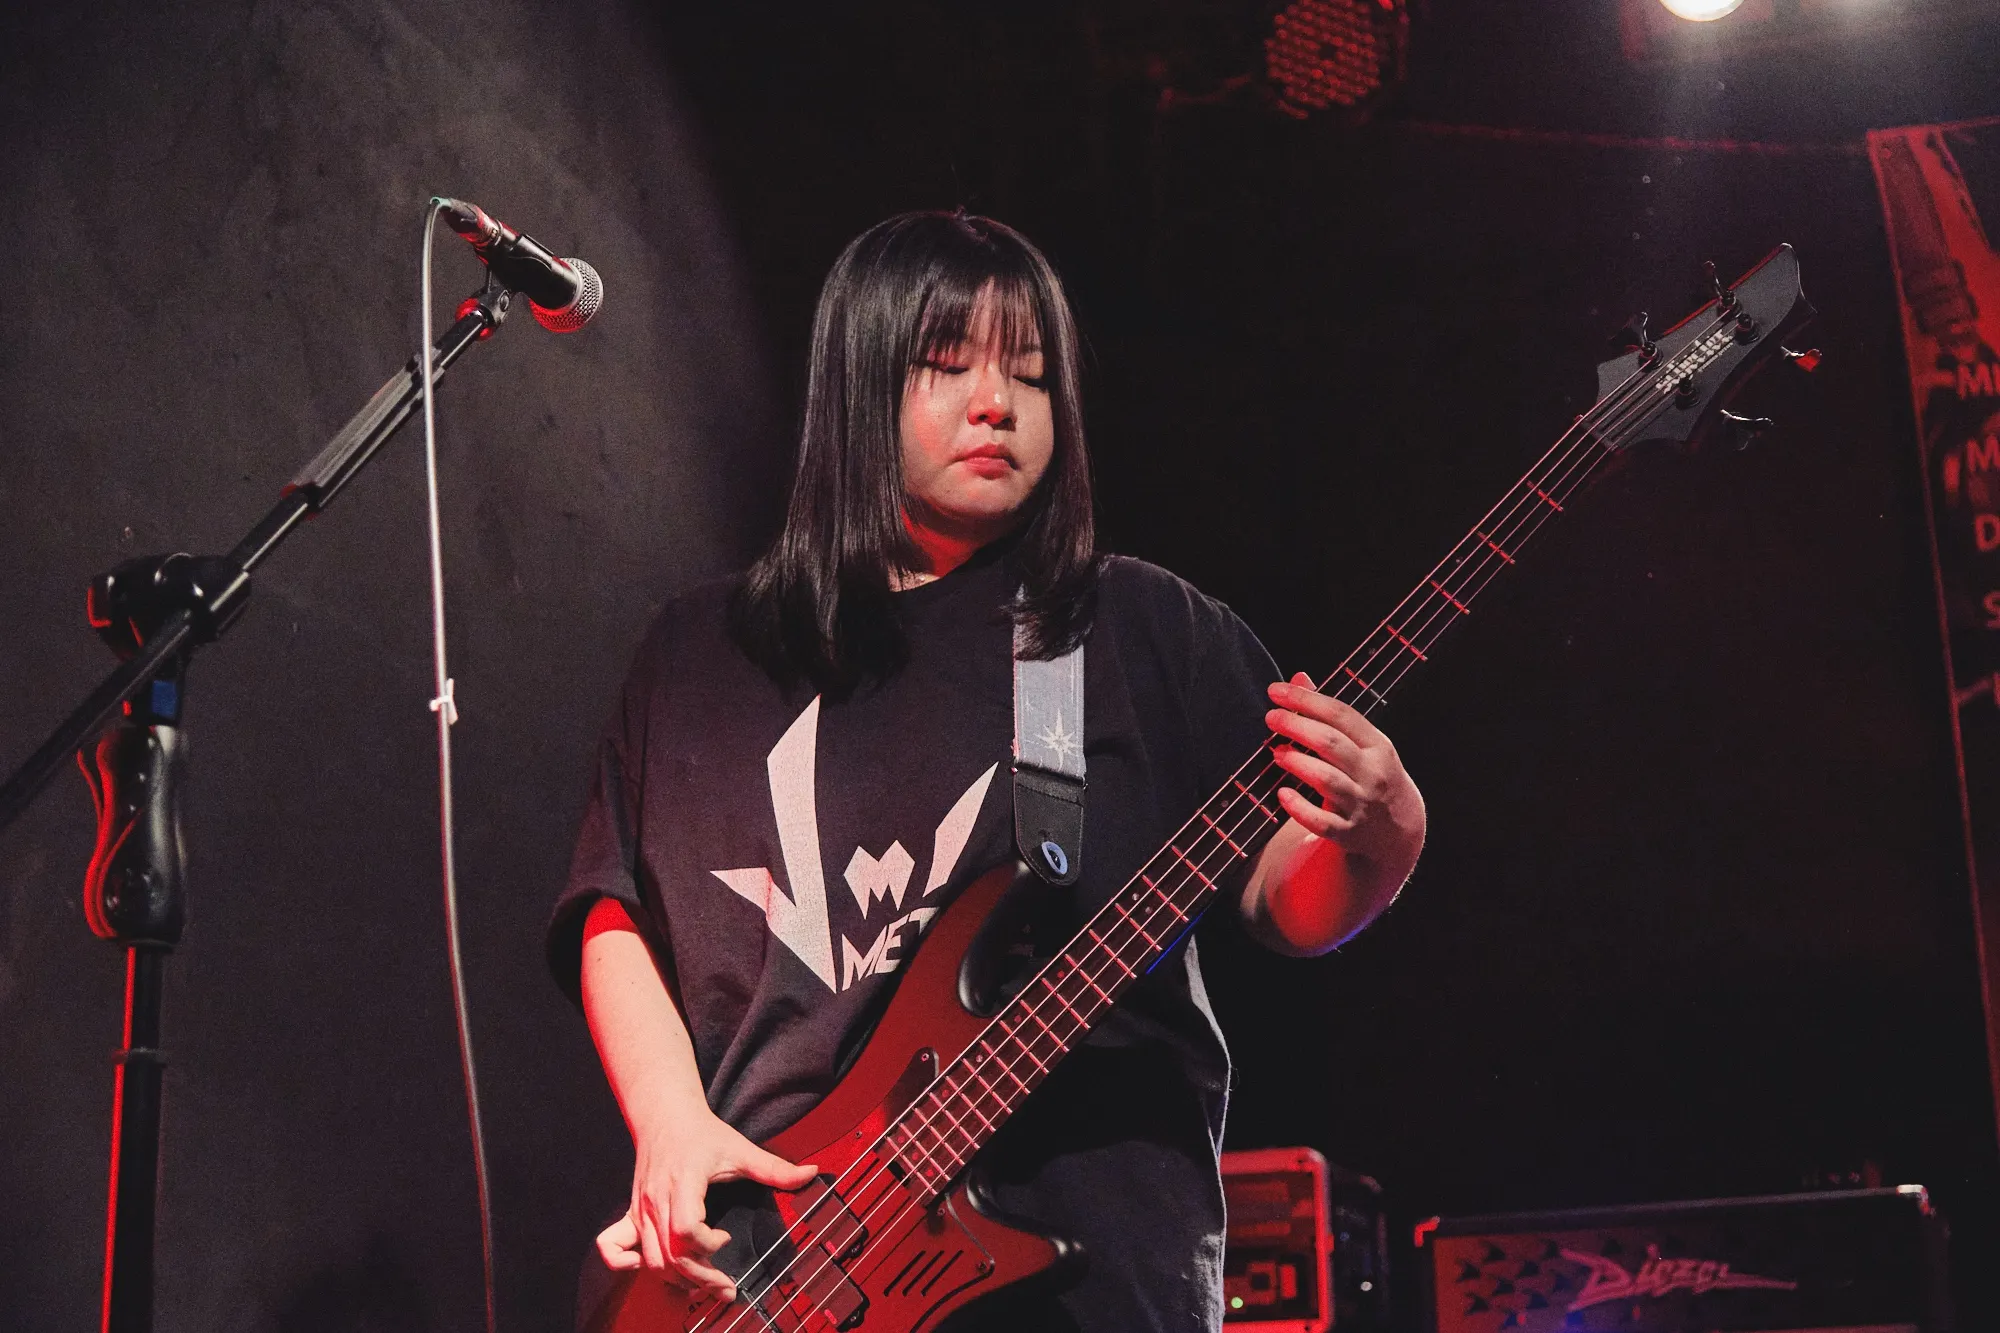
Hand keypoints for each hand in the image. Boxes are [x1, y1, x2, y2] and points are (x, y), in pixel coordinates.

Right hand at [596, 1110, 817, 1302]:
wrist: (664, 1115)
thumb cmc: (701, 1133)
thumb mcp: (740, 1148)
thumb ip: (774, 1167)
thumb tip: (812, 1174)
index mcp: (683, 1183)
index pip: (686, 1229)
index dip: (708, 1244)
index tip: (726, 1238)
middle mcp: (657, 1200)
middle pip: (670, 1255)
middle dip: (700, 1278)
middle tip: (726, 1287)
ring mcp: (641, 1209)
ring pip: (651, 1260)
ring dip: (678, 1279)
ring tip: (706, 1283)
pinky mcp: (633, 1214)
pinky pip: (614, 1247)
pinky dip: (627, 1265)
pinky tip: (658, 1268)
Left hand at [1265, 672, 1421, 866]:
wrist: (1396, 832)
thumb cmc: (1371, 776)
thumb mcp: (1363, 744)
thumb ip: (1330, 714)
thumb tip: (1299, 678)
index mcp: (1377, 746)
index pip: (1340, 714)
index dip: (1306, 700)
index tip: (1275, 691)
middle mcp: (1372, 773)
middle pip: (1331, 743)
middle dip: (1297, 727)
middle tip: (1271, 718)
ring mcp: (1361, 804)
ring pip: (1327, 780)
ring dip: (1298, 763)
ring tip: (1276, 753)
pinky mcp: (1348, 832)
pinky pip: (1321, 822)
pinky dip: (1300, 808)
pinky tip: (1282, 794)